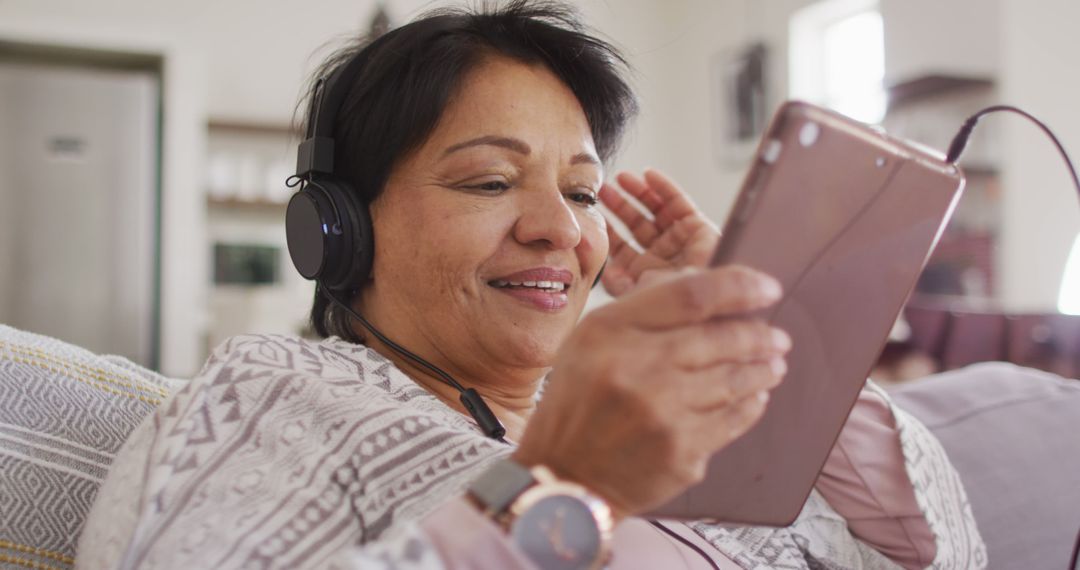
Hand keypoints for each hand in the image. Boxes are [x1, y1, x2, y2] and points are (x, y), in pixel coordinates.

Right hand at [513, 265, 789, 518]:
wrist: (564, 477)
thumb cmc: (579, 403)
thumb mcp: (590, 341)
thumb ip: (644, 311)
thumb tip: (708, 287)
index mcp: (611, 331)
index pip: (691, 295)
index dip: (739, 286)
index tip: (766, 288)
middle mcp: (637, 368)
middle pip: (721, 338)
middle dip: (759, 334)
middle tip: (776, 335)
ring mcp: (662, 413)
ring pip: (734, 380)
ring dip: (762, 369)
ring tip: (773, 364)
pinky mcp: (680, 452)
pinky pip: (733, 420)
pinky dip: (751, 405)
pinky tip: (755, 397)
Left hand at [599, 169, 719, 295]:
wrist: (707, 300)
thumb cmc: (673, 303)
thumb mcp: (636, 295)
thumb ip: (617, 283)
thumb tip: (602, 270)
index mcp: (646, 271)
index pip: (622, 246)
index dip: (608, 229)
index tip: (593, 213)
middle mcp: (663, 254)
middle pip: (637, 224)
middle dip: (620, 206)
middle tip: (602, 190)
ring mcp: (680, 240)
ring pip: (656, 210)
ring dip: (639, 192)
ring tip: (621, 178)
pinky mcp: (699, 227)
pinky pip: (679, 202)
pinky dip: (664, 187)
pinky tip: (648, 175)